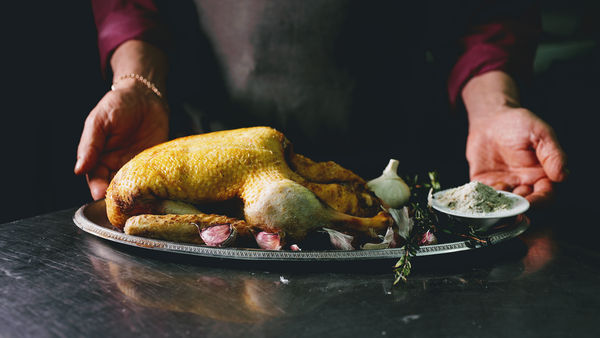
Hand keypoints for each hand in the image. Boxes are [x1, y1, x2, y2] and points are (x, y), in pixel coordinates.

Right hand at [75, 84, 168, 199]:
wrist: (146, 95)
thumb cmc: (118, 104)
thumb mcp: (99, 121)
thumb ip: (90, 145)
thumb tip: (79, 169)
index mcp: (99, 158)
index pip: (96, 180)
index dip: (98, 189)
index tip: (102, 195)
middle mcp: (117, 165)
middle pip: (115, 188)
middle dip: (118, 196)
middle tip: (123, 200)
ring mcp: (136, 165)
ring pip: (134, 186)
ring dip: (136, 192)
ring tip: (139, 196)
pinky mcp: (154, 163)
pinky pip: (153, 177)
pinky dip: (153, 183)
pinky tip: (154, 187)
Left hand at [466, 107, 566, 204]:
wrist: (491, 119)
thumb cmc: (519, 123)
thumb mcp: (540, 134)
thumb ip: (552, 154)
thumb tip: (563, 175)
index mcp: (542, 175)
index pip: (545, 196)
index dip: (539, 202)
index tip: (531, 203)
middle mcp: (524, 184)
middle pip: (524, 204)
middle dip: (518, 206)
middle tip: (511, 201)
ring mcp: (504, 185)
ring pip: (504, 203)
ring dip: (501, 204)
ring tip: (497, 195)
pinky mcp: (485, 183)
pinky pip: (484, 196)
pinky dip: (483, 198)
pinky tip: (482, 193)